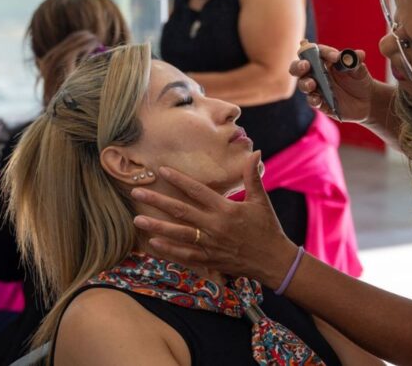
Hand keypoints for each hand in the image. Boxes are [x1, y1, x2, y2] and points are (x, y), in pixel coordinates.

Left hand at [130, 151, 299, 286]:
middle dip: (157, 201)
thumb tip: (256, 151)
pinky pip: (186, 254)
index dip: (178, 180)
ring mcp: (211, 244)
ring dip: (157, 226)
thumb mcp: (261, 200)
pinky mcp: (211, 259)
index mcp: (226, 209)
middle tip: (137, 192)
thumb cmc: (268, 228)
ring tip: (137, 220)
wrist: (274, 260)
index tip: (161, 171)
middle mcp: (215, 226)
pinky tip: (154, 242)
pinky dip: (169, 249)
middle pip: (181, 211)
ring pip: (178, 234)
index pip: (197, 191)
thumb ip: (253, 176)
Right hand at [289, 44, 374, 122]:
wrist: (368, 101)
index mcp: (324, 60)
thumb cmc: (360, 80)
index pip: (316, 51)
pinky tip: (317, 99)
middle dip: (299, 65)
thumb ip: (356, 61)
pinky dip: (313, 99)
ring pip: (303, 84)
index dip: (323, 53)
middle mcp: (317, 73)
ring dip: (305, 83)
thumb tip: (359, 54)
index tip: (336, 58)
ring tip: (312, 84)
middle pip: (299, 66)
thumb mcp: (360, 69)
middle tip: (305, 66)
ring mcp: (317, 88)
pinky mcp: (321, 103)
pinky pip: (312, 101)